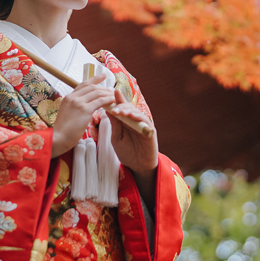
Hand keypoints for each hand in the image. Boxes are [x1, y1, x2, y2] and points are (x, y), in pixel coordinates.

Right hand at [51, 74, 113, 156]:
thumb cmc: (62, 131)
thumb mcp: (67, 114)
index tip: (103, 76)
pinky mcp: (85, 110)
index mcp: (68, 98)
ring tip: (114, 96)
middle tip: (112, 90)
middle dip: (103, 87)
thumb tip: (86, 106)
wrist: (58, 138)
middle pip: (92, 87)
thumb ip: (75, 107)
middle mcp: (73, 97)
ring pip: (97, 92)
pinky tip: (113, 101)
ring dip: (107, 93)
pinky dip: (108, 99)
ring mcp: (78, 103)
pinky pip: (100, 101)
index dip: (94, 80)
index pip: (83, 84)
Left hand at [107, 89, 158, 206]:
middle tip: (113, 108)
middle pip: (128, 107)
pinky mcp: (150, 130)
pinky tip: (131, 116)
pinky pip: (145, 120)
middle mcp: (134, 121)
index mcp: (125, 122)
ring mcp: (142, 124)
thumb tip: (109, 110)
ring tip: (119, 111)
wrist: (138, 167)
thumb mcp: (116, 138)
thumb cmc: (127, 153)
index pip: (121, 108)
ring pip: (136, 112)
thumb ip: (115, 125)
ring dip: (127, 110)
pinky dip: (138, 116)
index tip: (110, 93)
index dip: (117, 100)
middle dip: (120, 106)